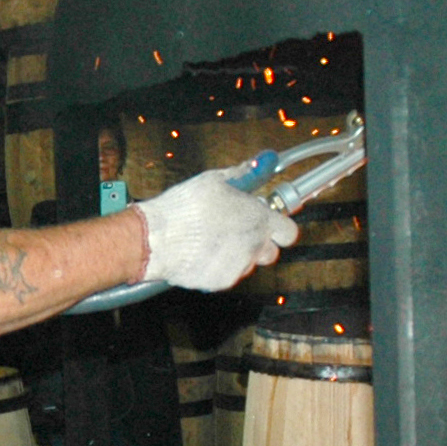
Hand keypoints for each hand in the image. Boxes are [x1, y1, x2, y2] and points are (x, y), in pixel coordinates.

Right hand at [137, 170, 299, 290]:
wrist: (157, 238)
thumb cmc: (184, 208)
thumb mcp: (215, 181)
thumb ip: (243, 176)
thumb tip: (260, 163)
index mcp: (259, 219)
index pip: (288, 232)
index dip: (279, 227)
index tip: (269, 223)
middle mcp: (254, 245)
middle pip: (270, 252)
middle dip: (257, 243)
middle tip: (237, 232)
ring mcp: (239, 266)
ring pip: (247, 264)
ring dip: (236, 255)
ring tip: (211, 242)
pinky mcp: (222, 282)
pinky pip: (227, 274)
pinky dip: (217, 266)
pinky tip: (201, 253)